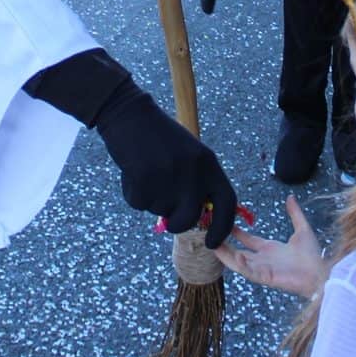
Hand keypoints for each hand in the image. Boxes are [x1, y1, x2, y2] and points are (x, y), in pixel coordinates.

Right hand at [95, 86, 237, 248]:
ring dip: (152, 200)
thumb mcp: (189, 154)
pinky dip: (133, 194)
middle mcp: (192, 171)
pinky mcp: (144, 179)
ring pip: (161, 211)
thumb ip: (198, 182)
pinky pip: (139, 203)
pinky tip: (133, 172)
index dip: (222, 227)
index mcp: (208, 162)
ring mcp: (169, 176)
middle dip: (177, 223)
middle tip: (167, 215)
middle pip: (190, 217)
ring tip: (146, 173)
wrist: (129, 114)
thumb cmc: (159, 135)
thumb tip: (199, 217)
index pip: (227, 202)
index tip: (212, 242)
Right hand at [213, 195, 327, 297]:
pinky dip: (242, 264)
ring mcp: (264, 269)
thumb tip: (290, 197)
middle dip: (225, 245)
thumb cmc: (313, 256)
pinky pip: (250, 271)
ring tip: (214, 246)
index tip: (225, 222)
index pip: (248, 240)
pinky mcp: (266, 277)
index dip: (237, 233)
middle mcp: (264, 260)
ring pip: (239, 263)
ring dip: (227, 256)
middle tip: (211, 235)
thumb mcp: (302, 229)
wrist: (321, 272)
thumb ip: (295, 213)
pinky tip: (236, 254)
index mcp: (271, 250)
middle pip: (238, 253)